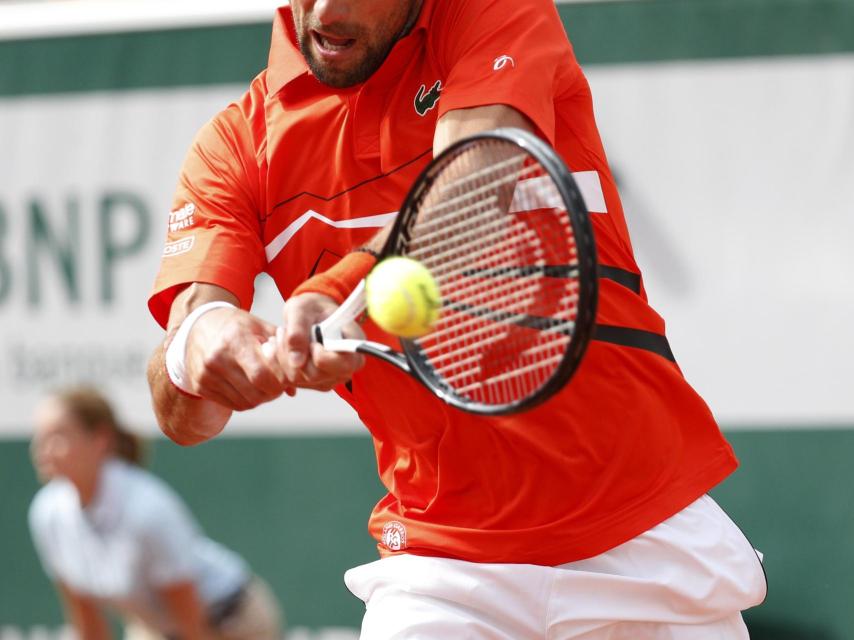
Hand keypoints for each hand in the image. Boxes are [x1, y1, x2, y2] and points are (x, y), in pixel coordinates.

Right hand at [181, 306, 295, 409]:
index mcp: (234, 340)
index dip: (279, 381)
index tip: (286, 377)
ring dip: (261, 398)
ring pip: (244, 402)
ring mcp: (206, 374)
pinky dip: (246, 400)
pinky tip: (250, 387)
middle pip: (254, 393)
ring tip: (265, 385)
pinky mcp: (200, 386)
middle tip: (278, 384)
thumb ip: (282, 351)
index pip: (261, 374)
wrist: (198, 326)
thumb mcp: (260, 327)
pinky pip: (232, 405)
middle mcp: (216, 358)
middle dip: (272, 392)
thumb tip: (293, 388)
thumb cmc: (236, 326)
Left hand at [275, 293, 364, 390]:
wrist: (310, 314)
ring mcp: (329, 379)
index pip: (343, 365)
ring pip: (297, 379)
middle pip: (314, 375)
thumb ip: (298, 330)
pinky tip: (280, 347)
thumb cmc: (313, 308)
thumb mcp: (301, 309)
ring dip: (282, 356)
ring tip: (282, 335)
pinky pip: (288, 380)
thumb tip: (296, 361)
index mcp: (353, 347)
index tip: (312, 342)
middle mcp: (344, 368)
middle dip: (293, 353)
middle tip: (284, 331)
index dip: (322, 357)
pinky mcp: (312, 384)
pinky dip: (278, 363)